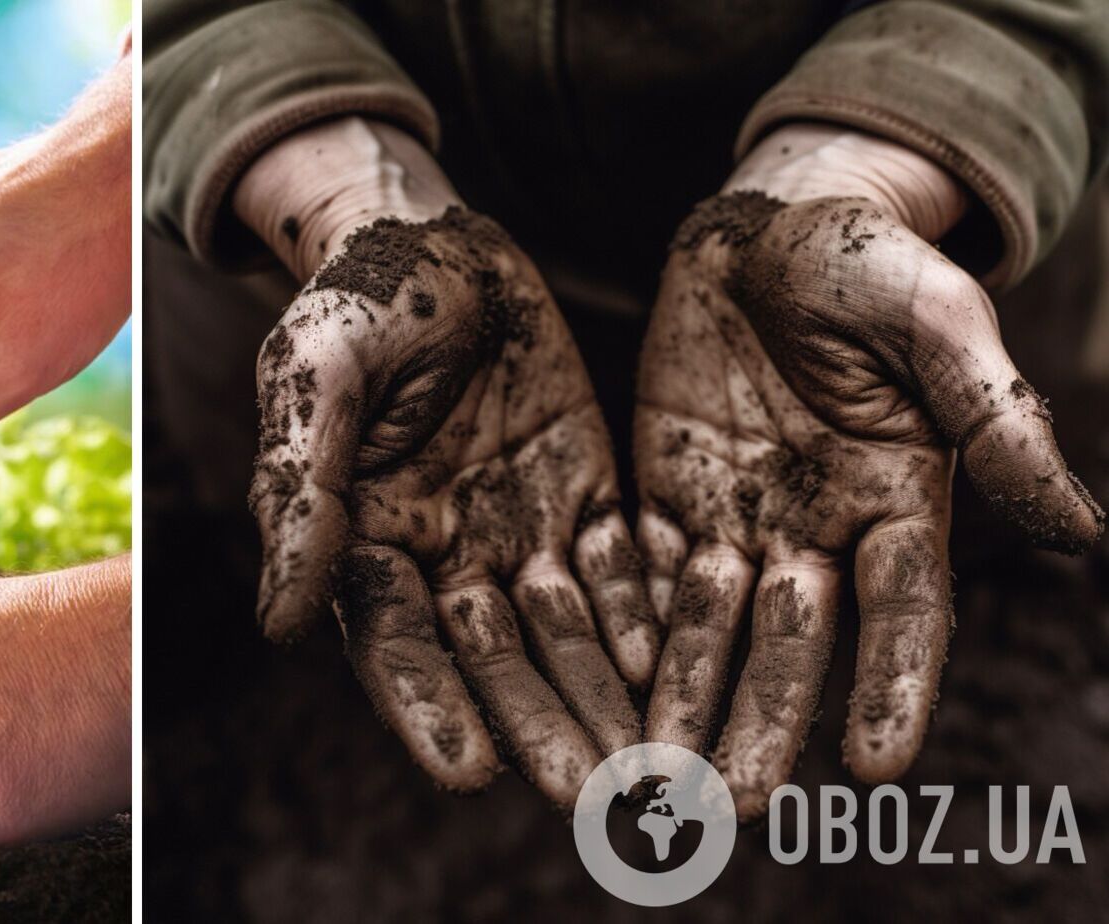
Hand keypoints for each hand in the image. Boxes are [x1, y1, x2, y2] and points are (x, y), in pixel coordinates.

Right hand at [234, 119, 656, 806]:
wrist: (436, 232)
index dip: (429, 707)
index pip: (395, 643)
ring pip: (565, 633)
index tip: (471, 775)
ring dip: (607, 699)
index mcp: (361, 538)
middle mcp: (440, 556)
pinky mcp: (581, 496)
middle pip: (492, 661)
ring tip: (660, 767)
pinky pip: (623, 572)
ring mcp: (513, 530)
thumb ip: (302, 491)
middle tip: (601, 795)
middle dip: (544, 726)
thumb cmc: (357, 298)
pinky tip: (688, 672)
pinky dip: (651, 623)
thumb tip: (278, 621)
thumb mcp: (317, 375)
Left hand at [635, 124, 1102, 819]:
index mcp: (901, 500)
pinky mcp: (666, 499)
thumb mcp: (933, 320)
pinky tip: (603, 694)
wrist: (762, 222)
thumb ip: (993, 416)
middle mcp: (820, 530)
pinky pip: (642, 580)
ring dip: (685, 703)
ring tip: (655, 782)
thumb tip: (1083, 532)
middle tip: (732, 806)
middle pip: (793, 644)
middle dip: (765, 722)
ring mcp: (740, 520)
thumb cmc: (862, 257)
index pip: (903, 613)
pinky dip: (626, 636)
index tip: (877, 766)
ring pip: (711, 630)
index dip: (894, 684)